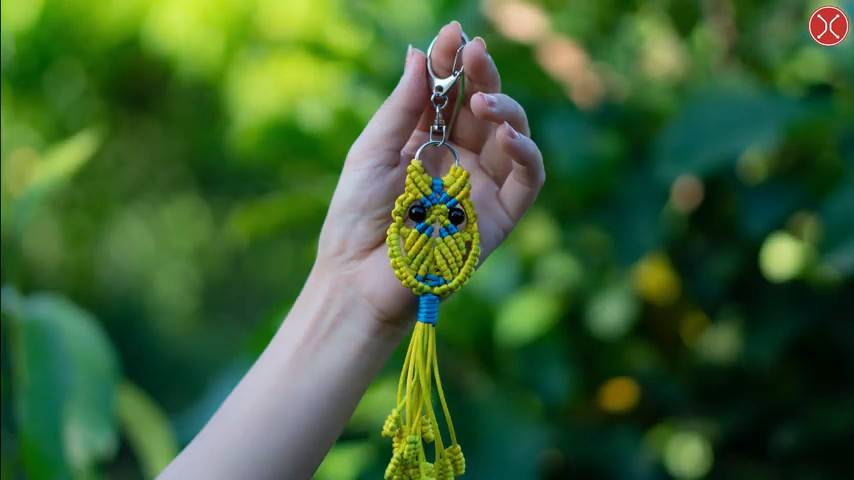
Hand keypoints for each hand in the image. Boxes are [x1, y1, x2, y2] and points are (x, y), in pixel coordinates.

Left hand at [313, 21, 544, 326]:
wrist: (357, 280)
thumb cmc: (356, 218)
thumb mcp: (372, 151)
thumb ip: (401, 107)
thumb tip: (419, 53)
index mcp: (428, 143)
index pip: (449, 95)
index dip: (454, 65)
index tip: (453, 35)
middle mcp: (460, 161)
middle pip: (484, 109)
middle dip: (482, 77)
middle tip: (473, 53)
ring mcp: (482, 188)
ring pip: (513, 138)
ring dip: (506, 110)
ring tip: (483, 99)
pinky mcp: (500, 218)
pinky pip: (528, 181)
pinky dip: (527, 154)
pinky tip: (509, 134)